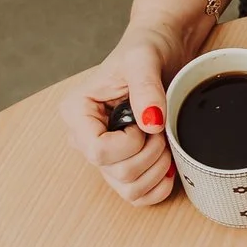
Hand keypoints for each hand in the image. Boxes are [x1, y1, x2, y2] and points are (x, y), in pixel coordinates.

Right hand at [56, 7, 197, 206]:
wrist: (162, 50)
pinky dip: (158, 186)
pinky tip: (169, 164)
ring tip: (164, 139)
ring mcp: (103, 156)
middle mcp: (84, 138)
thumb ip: (146, 87)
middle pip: (117, 173)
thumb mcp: (144, 59)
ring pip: (128, 190)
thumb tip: (151, 123)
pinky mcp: (122, 166)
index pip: (98, 151)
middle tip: (160, 126)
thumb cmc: (146, 49)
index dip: (130, 143)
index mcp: (77, 112)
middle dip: (150, 153)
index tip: (146, 120)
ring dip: (157, 169)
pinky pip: (137, 196)